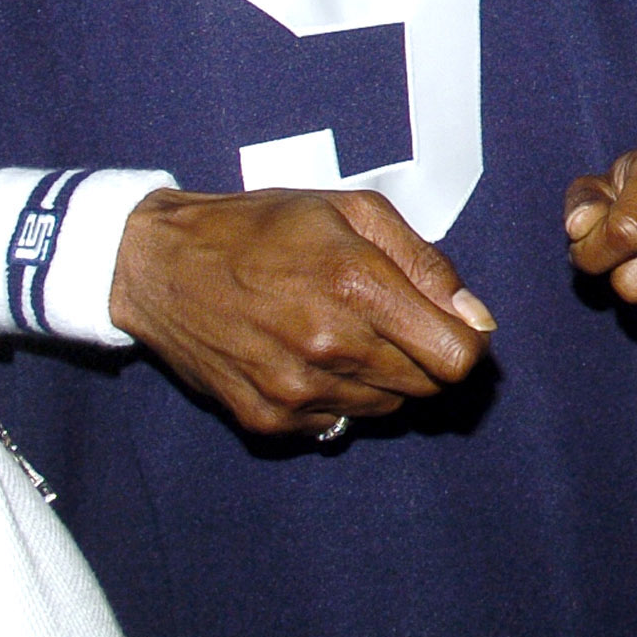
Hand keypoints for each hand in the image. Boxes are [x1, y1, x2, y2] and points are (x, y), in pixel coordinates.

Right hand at [107, 188, 495, 436]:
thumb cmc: (262, 228)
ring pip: (387, 408)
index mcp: (357, 286)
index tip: (454, 325)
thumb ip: (424, 263)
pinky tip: (308, 357)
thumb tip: (474, 317)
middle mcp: (330, 347)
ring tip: (342, 332)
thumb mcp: (352, 211)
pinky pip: (339, 425)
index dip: (468, 342)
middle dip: (424, 355)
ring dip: (382, 377)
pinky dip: (339, 397)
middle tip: (391, 321)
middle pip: (427, 387)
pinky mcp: (267, 421)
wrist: (161, 266)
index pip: (456, 358)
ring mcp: (296, 392)